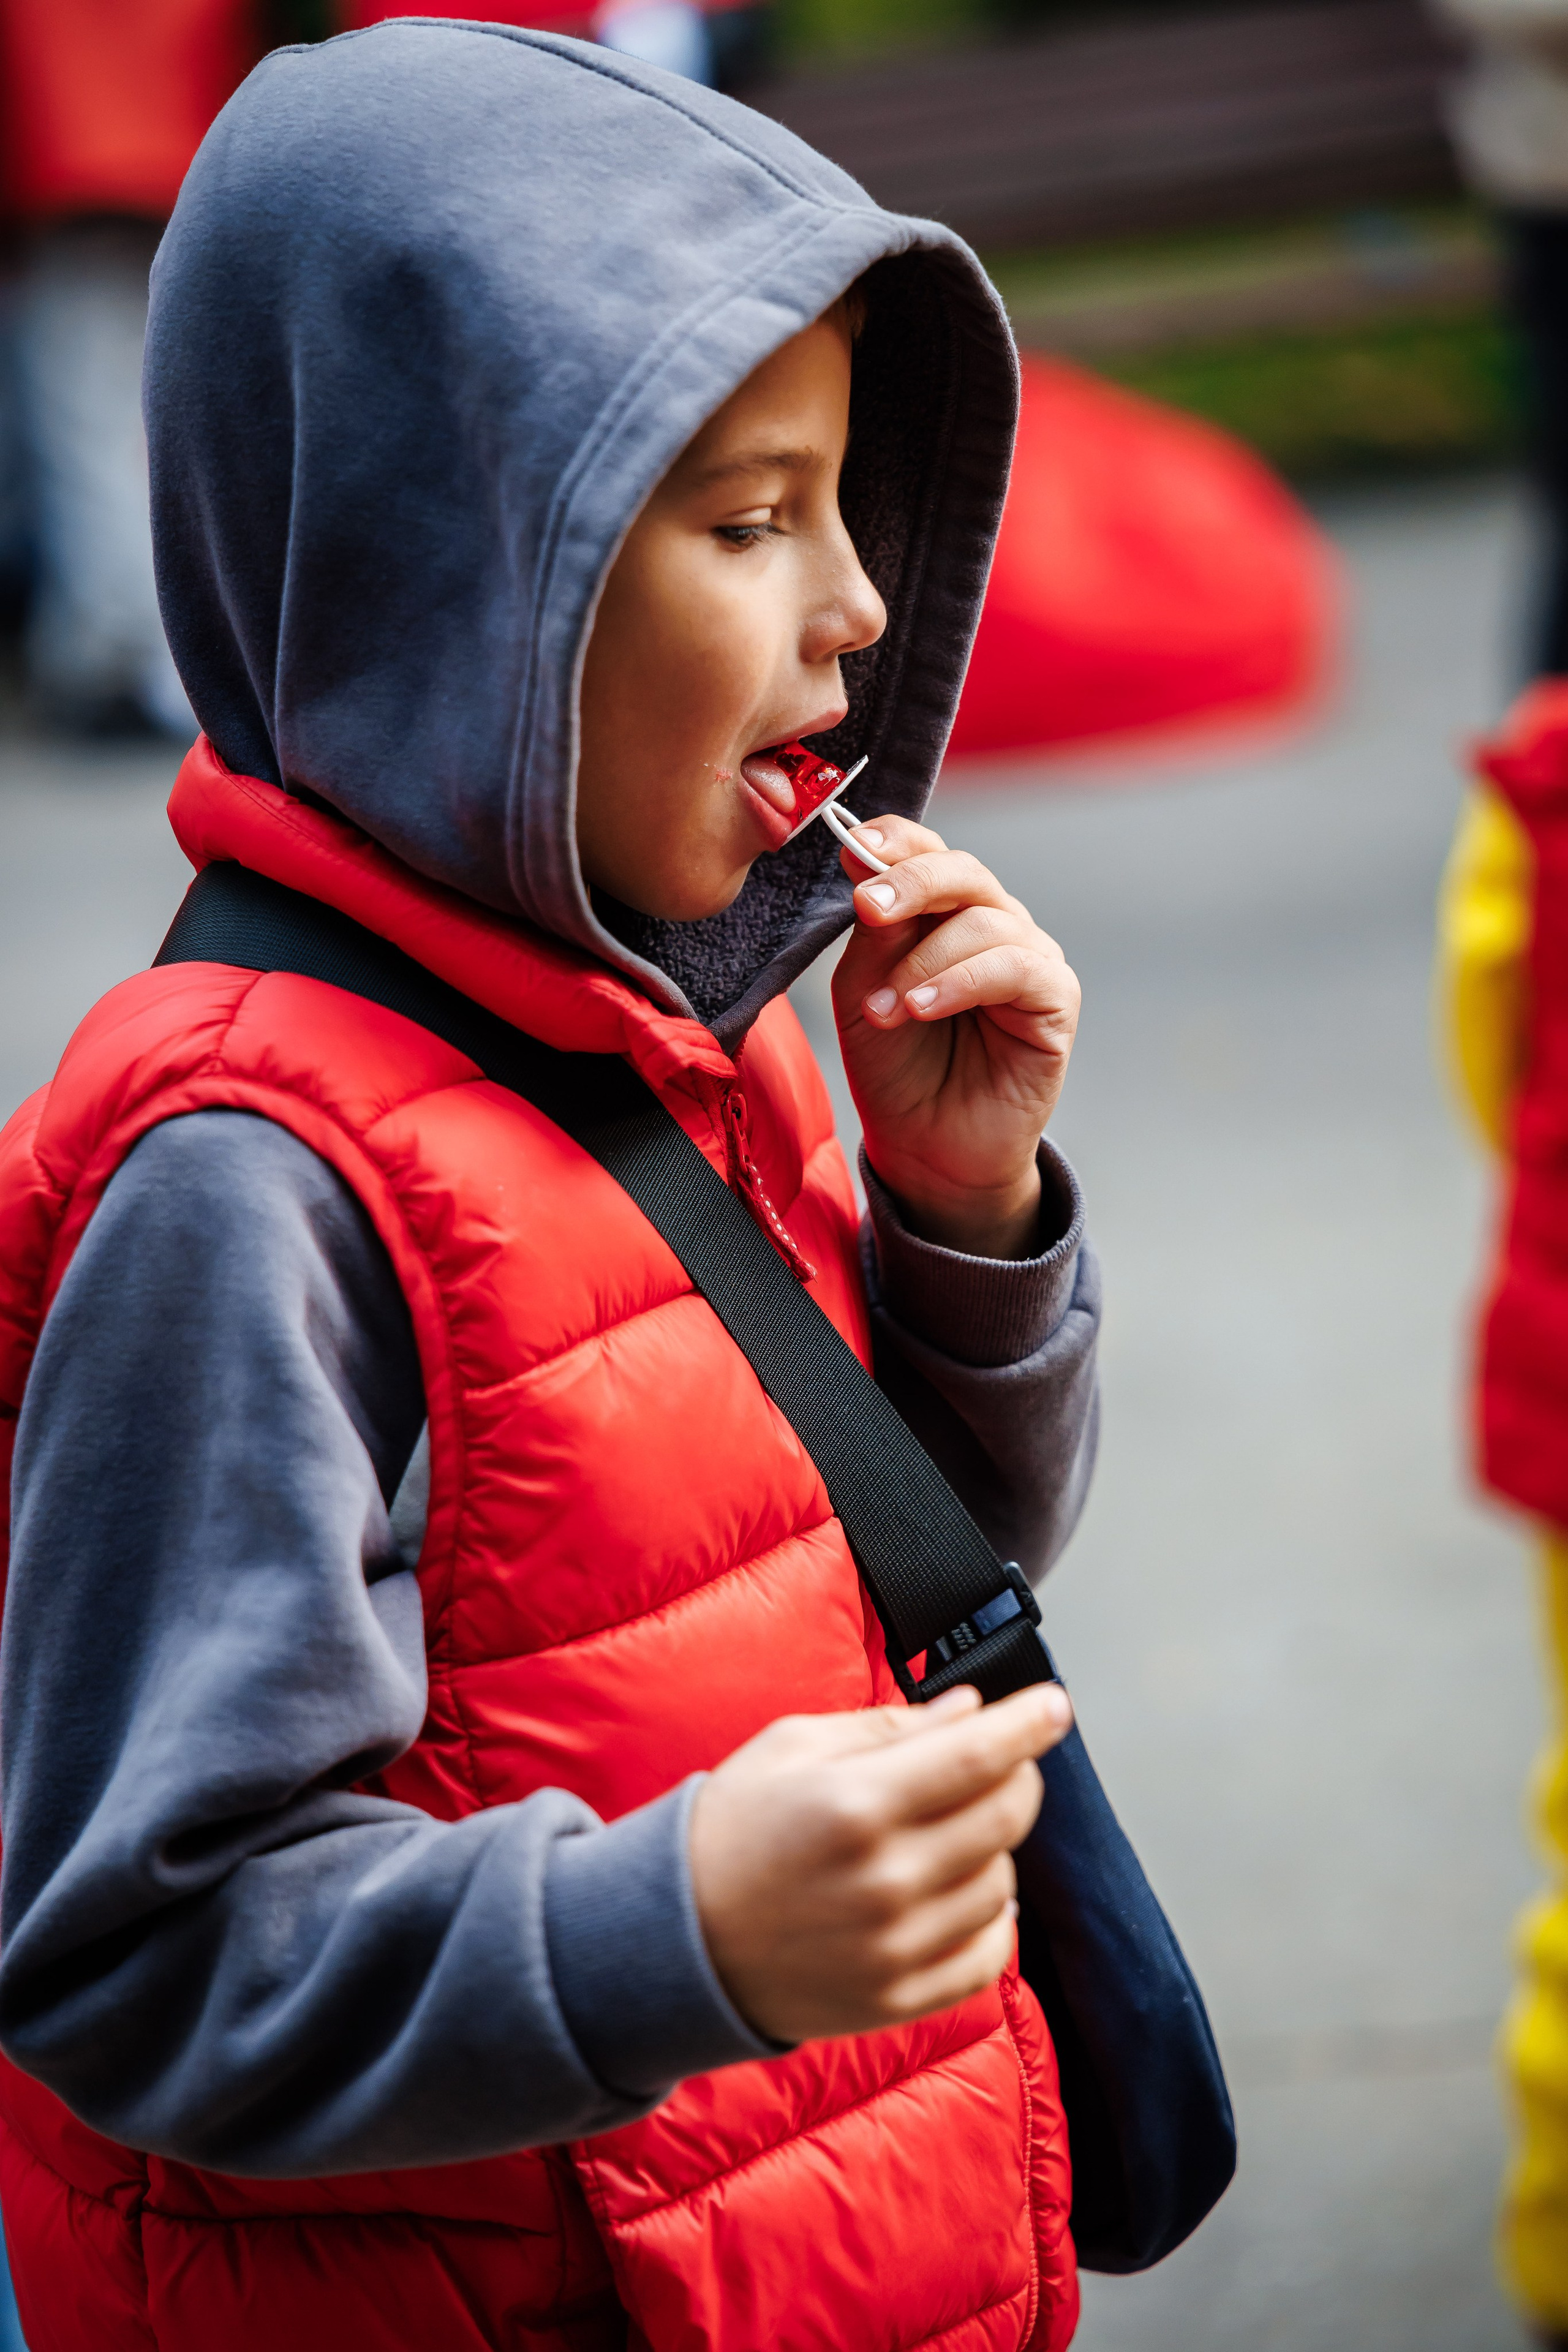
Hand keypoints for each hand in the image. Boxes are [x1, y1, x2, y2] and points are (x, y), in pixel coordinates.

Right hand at [688, 1682, 1071, 2044]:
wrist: (673, 1936)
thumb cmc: (731, 1828)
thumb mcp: (793, 1745)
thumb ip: (889, 1726)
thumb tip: (971, 1710)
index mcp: (855, 1802)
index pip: (980, 1754)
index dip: (1029, 1723)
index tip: (1052, 1705)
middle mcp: (885, 1879)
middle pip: (1006, 1816)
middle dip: (1018, 1775)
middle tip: (999, 1760)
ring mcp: (894, 1947)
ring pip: (1003, 1883)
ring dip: (993, 1846)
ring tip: (947, 1830)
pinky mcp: (897, 1999)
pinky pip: (988, 1956)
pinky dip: (993, 1918)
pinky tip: (962, 1890)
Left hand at [830, 816, 1079, 1257]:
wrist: (926, 1147)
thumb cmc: (895, 1067)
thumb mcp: (863, 989)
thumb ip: (872, 928)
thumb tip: (859, 850)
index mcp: (944, 913)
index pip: (928, 852)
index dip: (896, 840)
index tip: (853, 844)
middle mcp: (992, 924)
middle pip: (963, 873)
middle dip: (911, 882)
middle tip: (868, 908)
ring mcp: (1028, 958)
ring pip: (985, 922)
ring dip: (923, 962)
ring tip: (885, 1010)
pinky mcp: (1056, 1000)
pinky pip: (1017, 967)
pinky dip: (962, 981)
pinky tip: (922, 1008)